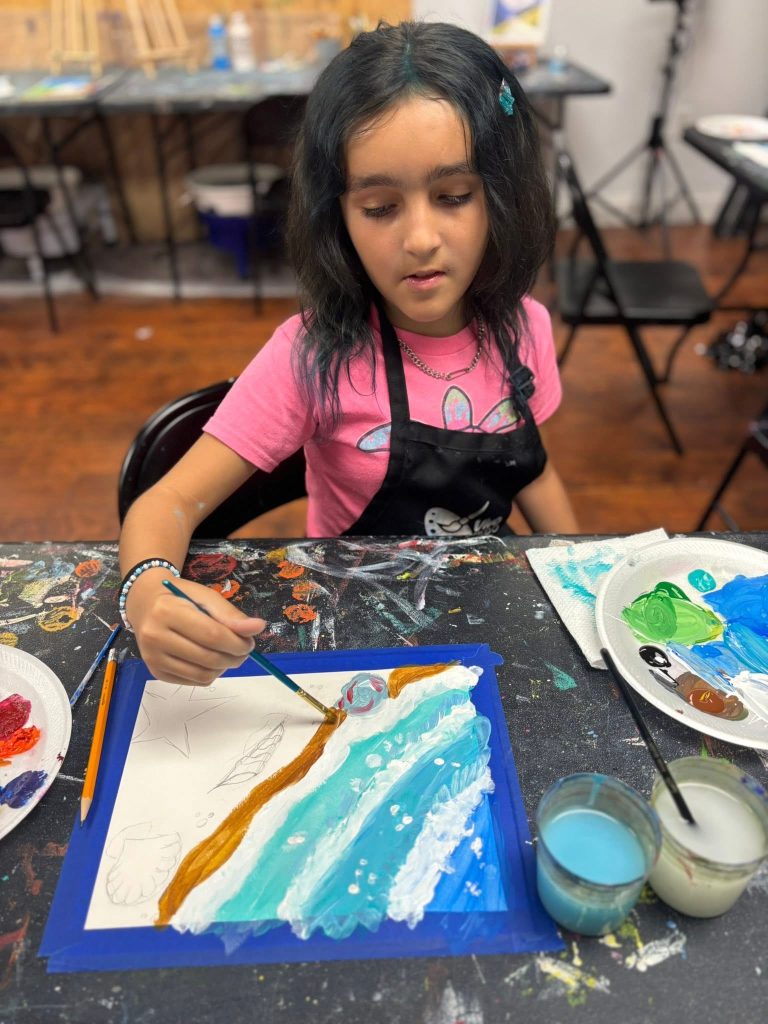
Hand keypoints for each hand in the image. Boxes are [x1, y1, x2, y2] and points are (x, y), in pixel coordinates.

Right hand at [125, 570, 266, 684]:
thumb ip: (231, 615)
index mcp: (167, 611)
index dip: (237, 642)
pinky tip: (211, 660)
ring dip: (224, 668)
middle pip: (208, 658)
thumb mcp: (206, 597)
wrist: (145, 604)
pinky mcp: (155, 672)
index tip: (250, 642)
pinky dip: (210, 674)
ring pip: (202, 675)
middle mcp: (154, 636)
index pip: (212, 635)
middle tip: (243, 650)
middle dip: (234, 657)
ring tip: (228, 655)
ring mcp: (153, 658)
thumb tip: (258, 628)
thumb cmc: (180, 597)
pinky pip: (193, 681)